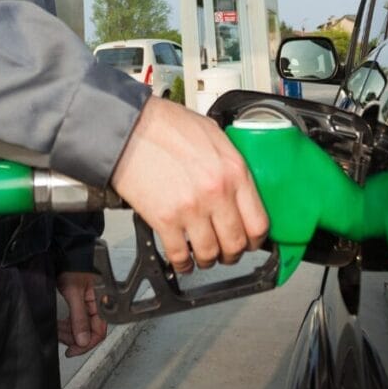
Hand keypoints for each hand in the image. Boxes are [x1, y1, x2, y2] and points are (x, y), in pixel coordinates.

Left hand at [56, 271, 107, 357]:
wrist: (65, 253)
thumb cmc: (72, 265)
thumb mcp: (73, 292)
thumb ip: (79, 318)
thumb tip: (83, 341)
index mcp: (102, 302)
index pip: (99, 331)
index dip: (86, 343)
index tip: (72, 350)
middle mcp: (98, 305)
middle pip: (90, 332)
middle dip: (74, 338)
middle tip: (61, 338)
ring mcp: (90, 305)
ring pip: (83, 328)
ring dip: (70, 333)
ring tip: (58, 330)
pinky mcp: (82, 303)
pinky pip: (78, 321)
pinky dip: (68, 326)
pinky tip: (60, 326)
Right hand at [110, 97, 268, 273]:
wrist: (128, 127)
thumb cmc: (166, 125)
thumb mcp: (212, 132)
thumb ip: (229, 161)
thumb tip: (238, 181)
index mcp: (233, 170)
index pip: (259, 222)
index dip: (256, 239)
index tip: (249, 240)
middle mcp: (216, 192)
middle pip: (236, 243)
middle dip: (232, 252)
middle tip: (226, 250)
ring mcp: (190, 208)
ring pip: (210, 254)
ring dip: (208, 259)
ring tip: (202, 254)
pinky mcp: (164, 219)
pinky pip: (180, 255)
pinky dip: (183, 263)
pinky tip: (182, 259)